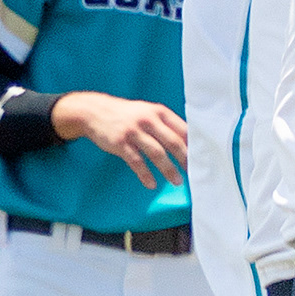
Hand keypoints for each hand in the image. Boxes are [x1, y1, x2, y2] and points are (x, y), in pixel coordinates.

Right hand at [56, 93, 186, 187]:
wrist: (94, 111)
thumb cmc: (125, 115)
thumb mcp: (146, 112)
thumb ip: (164, 124)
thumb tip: (186, 142)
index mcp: (158, 112)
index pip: (182, 129)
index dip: (192, 145)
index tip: (201, 158)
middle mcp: (148, 120)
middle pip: (173, 142)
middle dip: (184, 159)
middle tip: (192, 172)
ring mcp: (134, 131)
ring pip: (157, 154)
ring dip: (168, 170)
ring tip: (177, 181)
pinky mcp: (121, 143)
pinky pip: (137, 162)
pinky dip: (145, 174)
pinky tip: (151, 184)